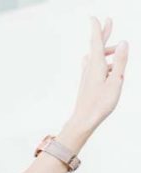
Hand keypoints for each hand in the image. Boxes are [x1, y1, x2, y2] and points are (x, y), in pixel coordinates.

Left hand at [67, 17, 127, 135]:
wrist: (84, 120)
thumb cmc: (101, 103)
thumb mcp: (116, 81)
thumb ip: (120, 61)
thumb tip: (123, 42)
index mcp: (97, 65)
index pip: (97, 42)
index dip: (97, 29)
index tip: (93, 17)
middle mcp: (90, 68)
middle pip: (97, 47)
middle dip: (103, 34)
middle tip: (109, 21)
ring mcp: (87, 75)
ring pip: (98, 57)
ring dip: (107, 52)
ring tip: (118, 54)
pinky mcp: (87, 82)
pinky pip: (96, 67)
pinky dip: (105, 63)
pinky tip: (110, 68)